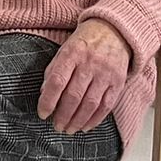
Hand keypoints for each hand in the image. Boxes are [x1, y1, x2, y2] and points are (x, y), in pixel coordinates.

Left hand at [37, 19, 131, 135]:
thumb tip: (43, 94)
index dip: (48, 100)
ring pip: (90, 104)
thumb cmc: (85, 42)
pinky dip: (95, 120)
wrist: (114, 31)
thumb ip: (53, 71)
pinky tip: (86, 126)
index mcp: (71, 54)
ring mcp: (105, 73)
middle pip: (74, 96)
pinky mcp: (118, 82)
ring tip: (69, 129)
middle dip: (63, 115)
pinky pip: (106, 106)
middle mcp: (89, 63)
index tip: (42, 113)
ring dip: (78, 121)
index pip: (57, 81)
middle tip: (57, 126)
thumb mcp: (64, 50)